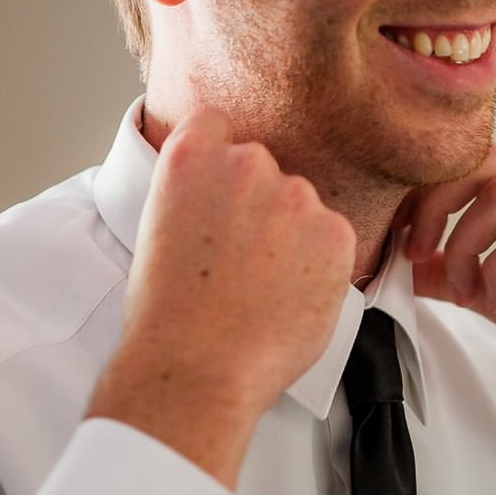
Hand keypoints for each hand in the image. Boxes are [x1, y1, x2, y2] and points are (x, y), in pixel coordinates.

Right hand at [88, 107, 355, 482]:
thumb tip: (221, 196)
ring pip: (303, 207)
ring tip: (261, 287)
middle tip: (240, 258)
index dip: (222, 162)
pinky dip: (320, 267)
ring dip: (293, 236)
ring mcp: (296, 196)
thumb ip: (196, 193)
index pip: (219, 125)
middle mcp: (248, 163)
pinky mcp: (336, 234)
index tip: (223, 191)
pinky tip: (288, 297)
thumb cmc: (168, 317)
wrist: (197, 369)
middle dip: (260, 205)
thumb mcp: (159, 230)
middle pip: (267, 169)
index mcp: (193, 156)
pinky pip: (333, 240)